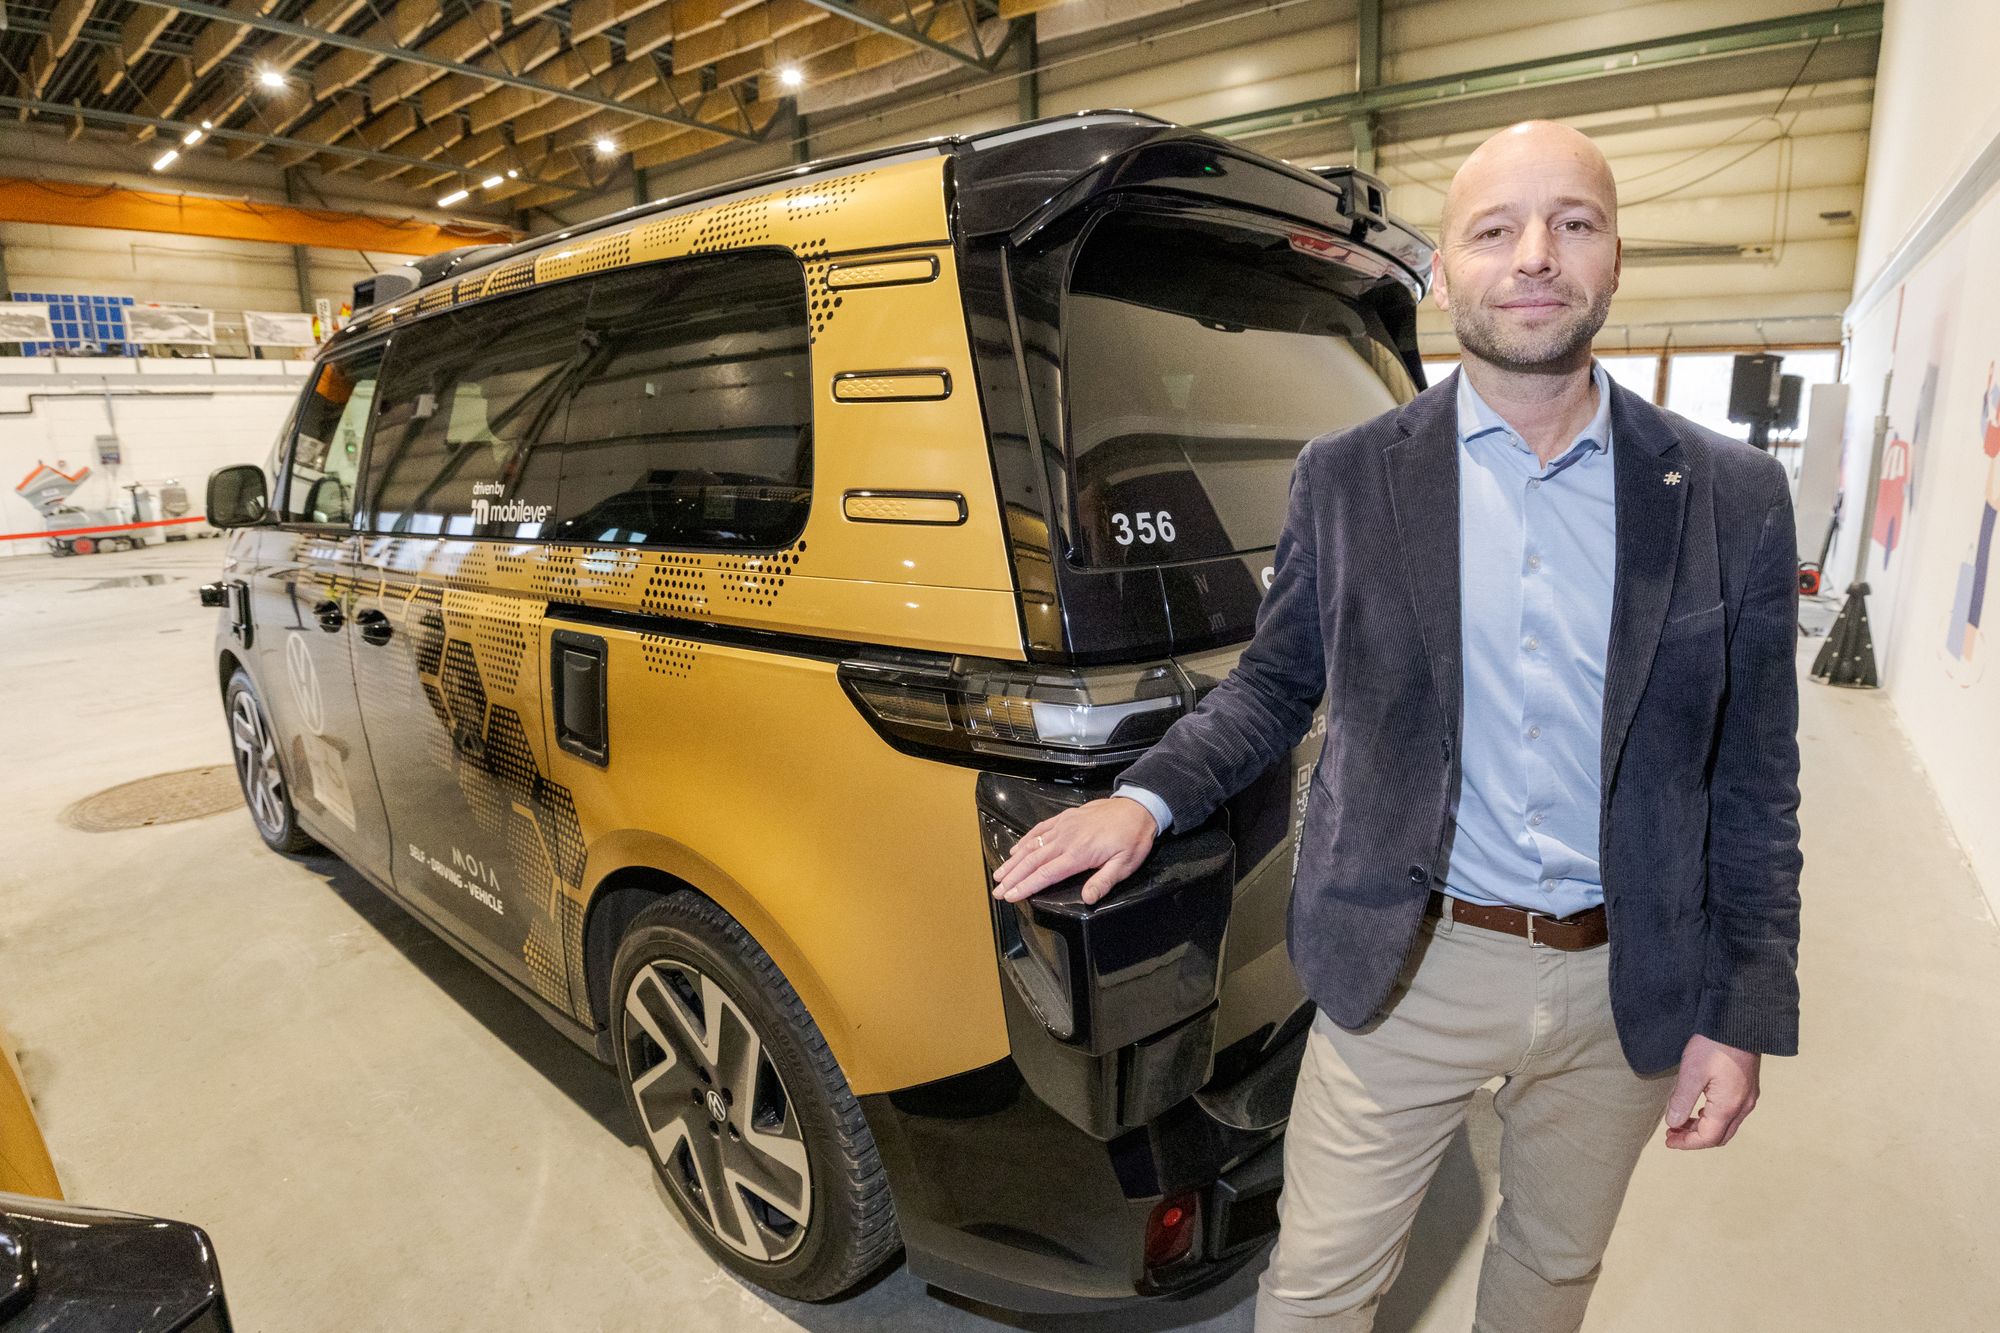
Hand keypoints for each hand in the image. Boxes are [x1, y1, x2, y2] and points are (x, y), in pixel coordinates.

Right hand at [991, 796, 1158, 904]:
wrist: (1137, 807)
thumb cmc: (1132, 837)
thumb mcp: (1125, 863)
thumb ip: (1104, 881)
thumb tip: (1088, 898)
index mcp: (1079, 853)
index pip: (1046, 874)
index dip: (1026, 886)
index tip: (1011, 895)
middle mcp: (1066, 839)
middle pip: (1033, 861)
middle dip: (1013, 877)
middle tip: (997, 890)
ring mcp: (1063, 827)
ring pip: (1032, 846)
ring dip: (1013, 862)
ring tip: (999, 875)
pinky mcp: (1065, 818)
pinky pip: (1040, 829)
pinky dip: (1025, 840)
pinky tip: (1016, 850)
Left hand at [1663, 1033, 1760, 1149]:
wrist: (1738, 1022)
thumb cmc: (1714, 1045)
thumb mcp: (1691, 1072)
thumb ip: (1682, 1100)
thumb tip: (1672, 1123)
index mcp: (1729, 1106)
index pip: (1707, 1138)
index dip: (1687, 1143)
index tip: (1668, 1140)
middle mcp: (1743, 1106)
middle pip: (1719, 1136)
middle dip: (1694, 1139)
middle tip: (1672, 1133)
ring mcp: (1748, 1097)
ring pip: (1726, 1126)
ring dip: (1703, 1128)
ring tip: (1680, 1122)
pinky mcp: (1747, 1088)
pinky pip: (1731, 1113)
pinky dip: (1713, 1118)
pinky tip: (1699, 1109)